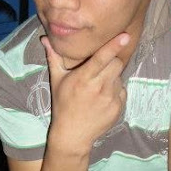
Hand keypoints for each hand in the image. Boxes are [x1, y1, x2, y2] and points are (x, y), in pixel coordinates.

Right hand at [41, 33, 129, 151]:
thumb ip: (54, 57)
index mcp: (83, 78)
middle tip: (101, 67)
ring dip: (112, 77)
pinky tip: (103, 98)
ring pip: (119, 76)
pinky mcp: (118, 107)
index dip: (114, 45)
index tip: (125, 36)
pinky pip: (122, 90)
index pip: (102, 58)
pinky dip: (116, 90)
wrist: (72, 134)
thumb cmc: (63, 104)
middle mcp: (99, 88)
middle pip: (116, 63)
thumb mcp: (57, 80)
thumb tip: (45, 39)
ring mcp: (111, 98)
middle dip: (112, 61)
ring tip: (99, 86)